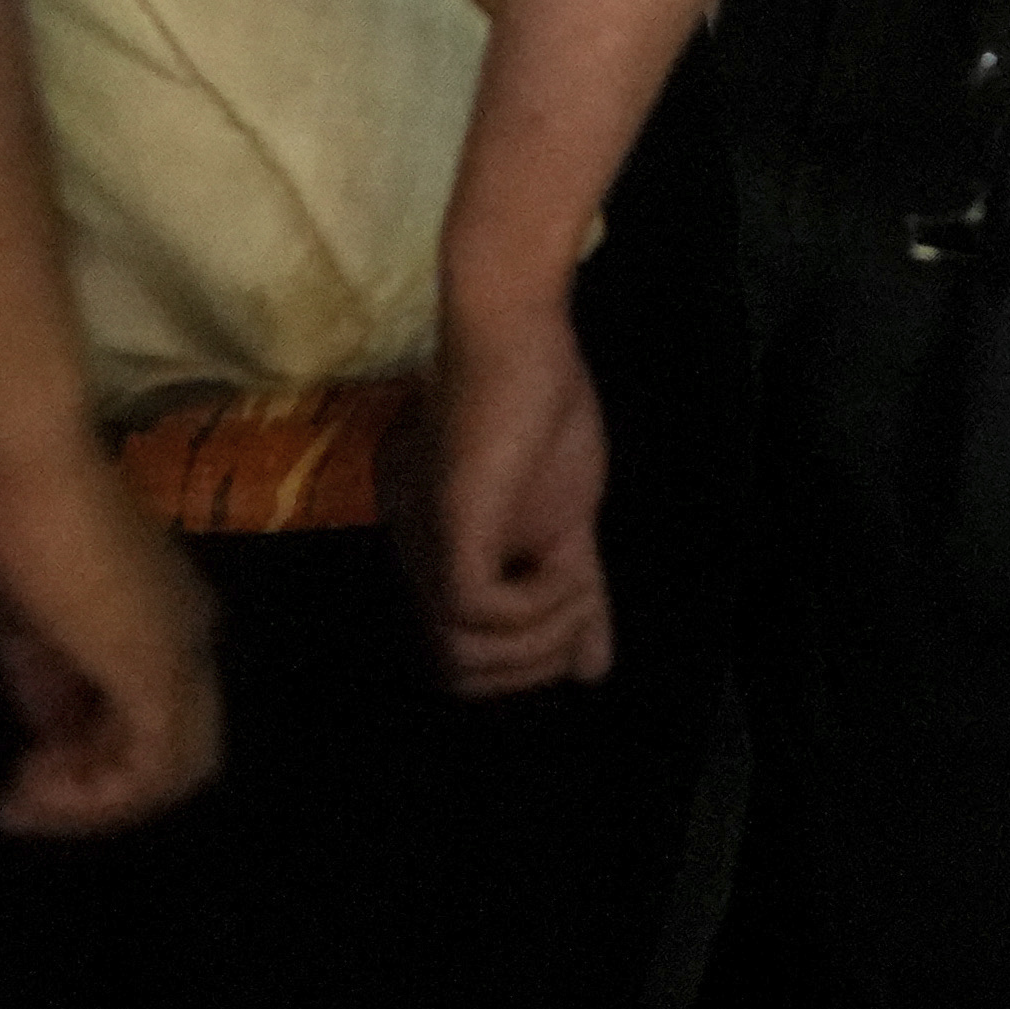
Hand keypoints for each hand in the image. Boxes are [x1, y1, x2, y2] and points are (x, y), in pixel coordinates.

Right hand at [0, 424, 220, 835]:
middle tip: (16, 796)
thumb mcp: (2, 603)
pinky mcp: (159, 673)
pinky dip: (97, 799)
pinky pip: (151, 771)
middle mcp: (181, 629)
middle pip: (165, 747)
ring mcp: (178, 650)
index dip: (73, 753)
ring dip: (93, 802)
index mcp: (145, 606)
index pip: (128, 708)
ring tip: (23, 801)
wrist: (14, 449)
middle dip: (90, 787)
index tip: (9, 771)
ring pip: (170, 767)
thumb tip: (40, 714)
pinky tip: (36, 791)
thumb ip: (28, 661)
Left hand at [417, 284, 615, 693]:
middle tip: (581, 619)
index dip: (522, 669)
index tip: (576, 632)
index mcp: (435, 559)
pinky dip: (535, 606)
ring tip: (578, 588)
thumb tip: (594, 672)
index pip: (455, 662)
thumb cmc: (539, 410)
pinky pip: (478, 610)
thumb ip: (575, 599)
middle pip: (455, 670)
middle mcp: (415, 558)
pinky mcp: (449, 524)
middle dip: (532, 665)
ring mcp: (426, 543)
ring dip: (539, 639)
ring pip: (462, 652)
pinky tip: (565, 565)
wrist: (520, 335)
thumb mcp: (568, 526)